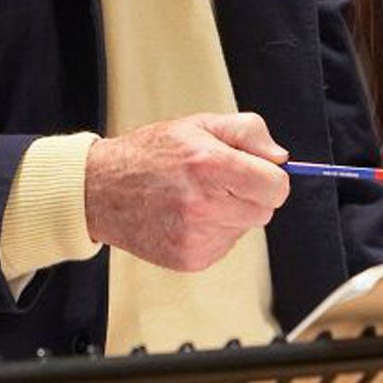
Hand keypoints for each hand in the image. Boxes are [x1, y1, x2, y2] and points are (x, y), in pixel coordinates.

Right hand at [83, 113, 289, 271]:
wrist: (101, 190)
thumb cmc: (149, 154)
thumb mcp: (199, 124)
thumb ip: (248, 133)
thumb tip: (280, 158)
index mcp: (211, 166)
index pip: (277, 187)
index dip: (271, 177)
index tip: (257, 172)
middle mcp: (205, 205)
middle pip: (265, 211)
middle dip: (250, 194)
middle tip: (219, 180)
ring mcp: (196, 236)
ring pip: (245, 228)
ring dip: (230, 213)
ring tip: (196, 196)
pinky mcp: (190, 258)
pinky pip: (225, 245)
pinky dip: (213, 231)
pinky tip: (187, 215)